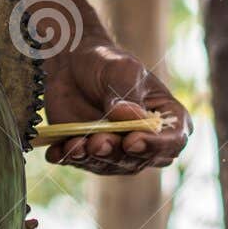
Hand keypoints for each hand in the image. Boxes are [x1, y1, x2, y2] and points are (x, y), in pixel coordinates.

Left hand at [41, 34, 189, 174]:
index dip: (155, 146)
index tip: (132, 141)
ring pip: (109, 165)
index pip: (172, 142)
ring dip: (91, 158)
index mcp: (167, 119)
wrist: (72, 64)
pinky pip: (81, 162)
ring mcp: (118, 150)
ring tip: (74, 145)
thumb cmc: (107, 63)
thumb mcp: (121, 70)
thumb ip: (127, 94)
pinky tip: (55, 153)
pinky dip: (68, 158)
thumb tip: (131, 117)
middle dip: (116, 153)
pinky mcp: (90, 152)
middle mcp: (146, 141)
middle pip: (138, 159)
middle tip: (97, 142)